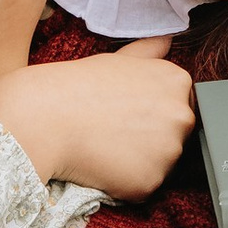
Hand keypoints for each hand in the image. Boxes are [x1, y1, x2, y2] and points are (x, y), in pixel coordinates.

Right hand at [0, 38, 194, 198]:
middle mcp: (182, 116)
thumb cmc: (79, 86)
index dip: (150, 112)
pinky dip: (125, 183)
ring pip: (161, 164)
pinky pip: (143, 188)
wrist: (45, 117)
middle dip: (151, 138)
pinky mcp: (151, 182)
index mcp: (178, 82)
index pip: (178, 105)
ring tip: (106, 146)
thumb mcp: (119, 59)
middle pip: (175, 136)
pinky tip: (103, 165)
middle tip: (114, 130)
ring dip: (139, 162)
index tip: (126, 112)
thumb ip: (150, 52)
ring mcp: (169, 151)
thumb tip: (168, 39)